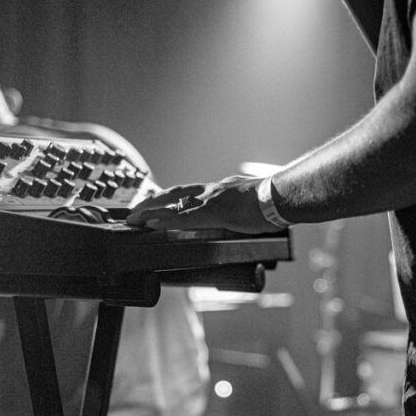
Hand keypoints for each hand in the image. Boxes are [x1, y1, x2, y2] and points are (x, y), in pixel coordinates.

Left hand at [126, 175, 282, 233]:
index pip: (189, 192)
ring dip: (152, 211)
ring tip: (135, 218)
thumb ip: (236, 211)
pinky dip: (165, 221)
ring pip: (174, 204)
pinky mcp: (214, 212)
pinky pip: (184, 217)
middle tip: (135, 210)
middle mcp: (212, 191)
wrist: (281, 197)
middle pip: (175, 193)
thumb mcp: (248, 205)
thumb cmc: (272, 203)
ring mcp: (211, 200)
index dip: (169, 198)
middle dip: (153, 202)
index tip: (154, 202)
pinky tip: (152, 224)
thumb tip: (234, 219)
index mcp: (220, 190)